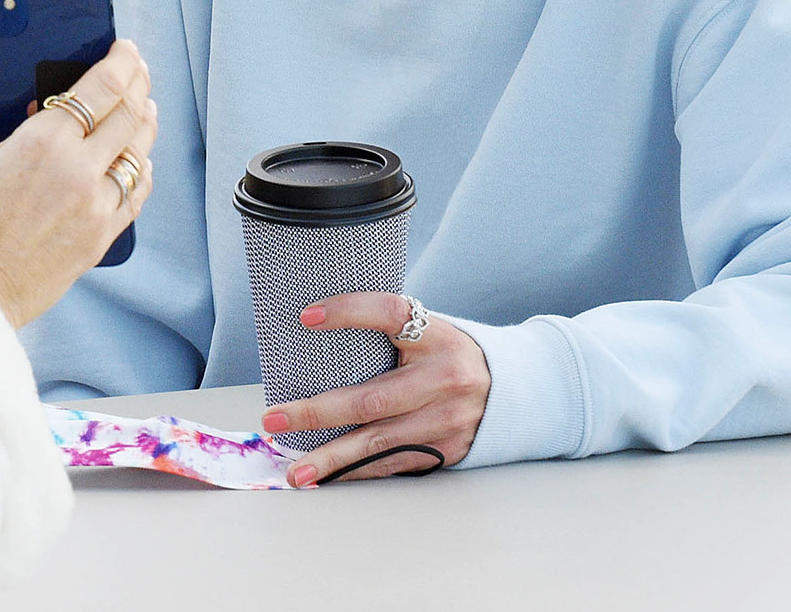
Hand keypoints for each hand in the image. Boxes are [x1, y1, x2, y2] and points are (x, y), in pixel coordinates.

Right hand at [0, 39, 156, 326]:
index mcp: (44, 143)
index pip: (102, 86)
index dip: (123, 61)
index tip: (126, 49)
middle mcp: (79, 170)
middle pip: (130, 113)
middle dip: (139, 85)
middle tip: (137, 73)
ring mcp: (96, 206)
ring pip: (141, 152)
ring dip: (145, 123)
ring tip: (143, 108)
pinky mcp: (102, 236)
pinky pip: (137, 193)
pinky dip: (142, 169)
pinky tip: (138, 159)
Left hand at [259, 293, 490, 486]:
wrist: (515, 389)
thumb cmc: (451, 354)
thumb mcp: (431, 330)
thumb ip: (389, 331)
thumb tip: (315, 331)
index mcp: (437, 336)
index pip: (390, 313)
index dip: (349, 312)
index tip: (306, 317)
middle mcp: (445, 378)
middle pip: (373, 399)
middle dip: (318, 412)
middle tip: (275, 419)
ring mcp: (448, 419)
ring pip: (380, 442)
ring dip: (332, 458)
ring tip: (296, 469)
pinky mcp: (447, 450)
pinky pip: (394, 463)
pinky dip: (357, 471)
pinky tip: (328, 477)